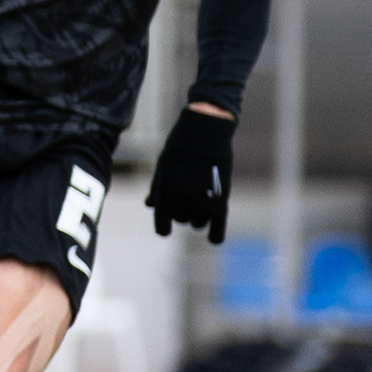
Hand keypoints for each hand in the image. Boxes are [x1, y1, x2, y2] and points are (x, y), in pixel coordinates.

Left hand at [148, 103, 236, 242]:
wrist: (205, 134)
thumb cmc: (179, 149)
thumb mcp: (163, 168)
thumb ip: (157, 189)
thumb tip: (150, 205)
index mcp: (164, 197)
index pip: (162, 227)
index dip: (163, 225)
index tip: (166, 222)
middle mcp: (182, 205)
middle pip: (181, 221)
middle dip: (181, 210)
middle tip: (187, 191)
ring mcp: (202, 206)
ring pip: (197, 224)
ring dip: (197, 216)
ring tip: (200, 196)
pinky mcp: (221, 204)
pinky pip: (217, 232)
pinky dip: (214, 237)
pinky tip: (213, 238)